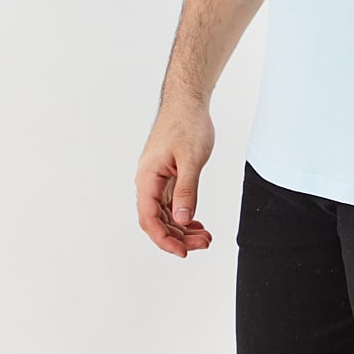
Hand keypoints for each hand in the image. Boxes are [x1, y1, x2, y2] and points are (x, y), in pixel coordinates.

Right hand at [135, 100, 215, 257]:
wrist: (187, 101)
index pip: (150, 219)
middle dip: (178, 237)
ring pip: (165, 214)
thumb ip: (186, 189)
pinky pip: (171, 203)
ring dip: (182, 228)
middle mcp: (148, 181)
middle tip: (204, 244)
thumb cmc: (187, 123)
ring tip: (205, 237)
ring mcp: (157, 179)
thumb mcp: (191, 158)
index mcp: (148, 178)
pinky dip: (183, 215)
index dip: (165, 239)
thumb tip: (183, 220)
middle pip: (157, 220)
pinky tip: (197, 222)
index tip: (183, 252)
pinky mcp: (167, 175)